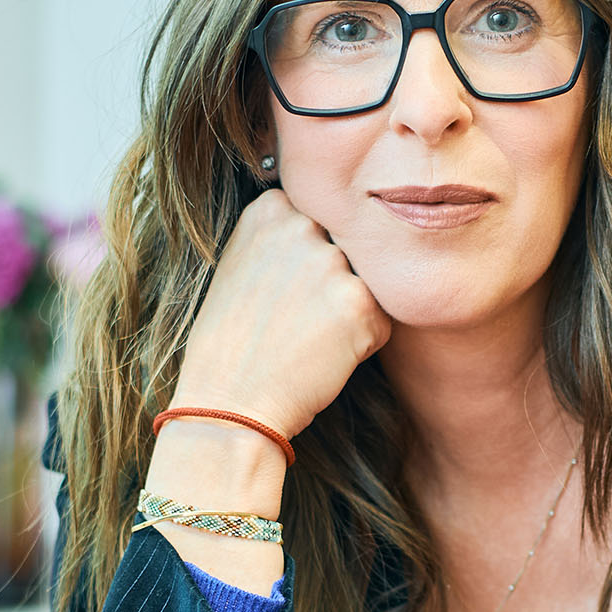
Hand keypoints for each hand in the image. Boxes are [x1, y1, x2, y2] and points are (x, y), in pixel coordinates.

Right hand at [170, 188, 391, 441]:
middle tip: (295, 320)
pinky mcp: (361, 304)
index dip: (306, 259)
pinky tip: (322, 356)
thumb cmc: (230, 343)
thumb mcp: (240, 264)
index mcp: (270, 209)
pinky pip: (381, 320)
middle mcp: (303, 226)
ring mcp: (333, 264)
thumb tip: (331, 229)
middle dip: (331, 283)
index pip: (320, 219)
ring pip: (365, 284)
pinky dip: (362, 343)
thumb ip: (283, 236)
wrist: (230, 402)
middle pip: (346, 249)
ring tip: (306, 339)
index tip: (281, 288)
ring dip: (348, 312)